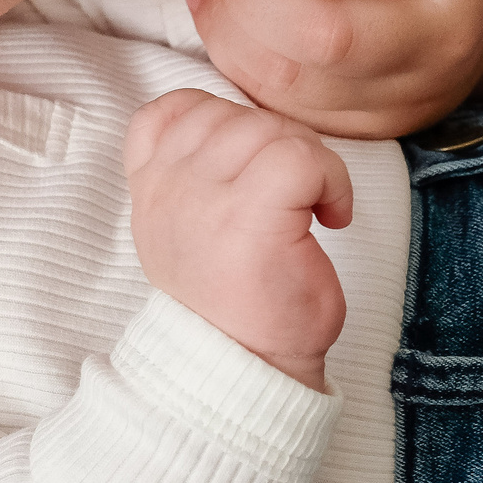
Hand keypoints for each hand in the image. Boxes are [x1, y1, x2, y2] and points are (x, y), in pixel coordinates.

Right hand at [123, 89, 349, 389]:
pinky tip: (332, 217)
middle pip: (232, 113)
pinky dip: (332, 179)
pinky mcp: (250, 216)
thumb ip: (194, 180)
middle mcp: (168, 191)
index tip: (250, 169)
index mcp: (150, 192)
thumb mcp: (189, 236)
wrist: (247, 372)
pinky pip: (301, 156)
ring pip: (269, 128)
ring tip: (313, 207)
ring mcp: (204, 201)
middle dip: (279, 143)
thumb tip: (243, 130)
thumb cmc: (236, 306)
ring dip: (310, 161)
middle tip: (298, 196)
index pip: (168, 110)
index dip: (222, 121)